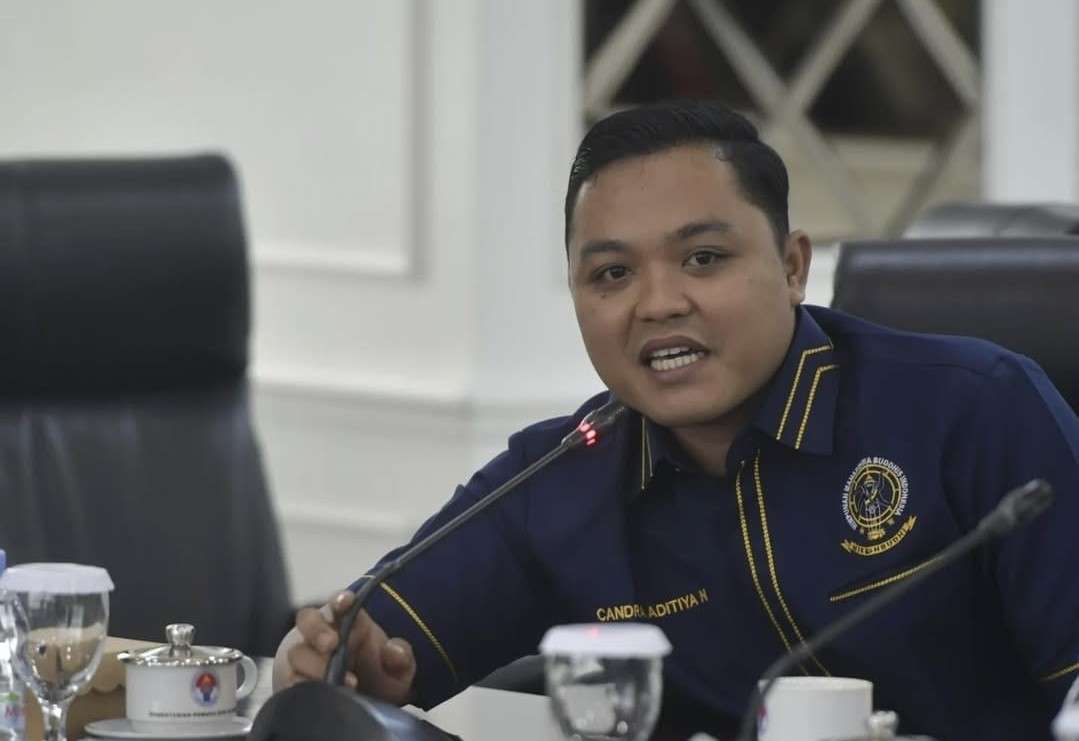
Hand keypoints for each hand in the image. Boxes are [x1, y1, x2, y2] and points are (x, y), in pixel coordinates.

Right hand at [272, 590, 416, 704]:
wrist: (366, 704)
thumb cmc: (379, 678)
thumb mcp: (399, 671)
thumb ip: (401, 658)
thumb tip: (394, 650)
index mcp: (350, 623)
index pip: (339, 603)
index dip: (340, 599)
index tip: (346, 601)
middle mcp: (324, 635)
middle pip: (307, 620)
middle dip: (317, 630)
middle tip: (332, 644)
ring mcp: (307, 658)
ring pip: (297, 652)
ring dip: (313, 665)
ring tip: (339, 683)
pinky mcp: (295, 681)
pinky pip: (289, 680)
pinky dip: (300, 686)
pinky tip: (318, 695)